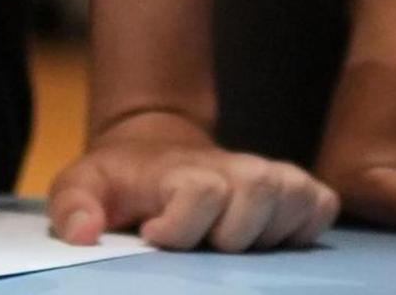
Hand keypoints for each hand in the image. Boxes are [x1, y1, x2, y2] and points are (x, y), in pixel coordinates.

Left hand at [46, 109, 337, 252]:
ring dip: (267, 232)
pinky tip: (272, 239)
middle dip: (232, 231)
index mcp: (182, 171)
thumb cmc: (119, 179)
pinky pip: (321, 207)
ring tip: (232, 243)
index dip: (180, 226)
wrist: (152, 148)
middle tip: (206, 247)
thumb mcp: (81, 184)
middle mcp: (234, 168)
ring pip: (294, 199)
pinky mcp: (293, 189)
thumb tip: (84, 232)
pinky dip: (305, 226)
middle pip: (258, 192)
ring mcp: (268, 177)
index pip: (201, 193)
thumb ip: (73, 206)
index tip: (154, 237)